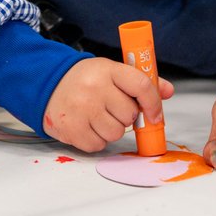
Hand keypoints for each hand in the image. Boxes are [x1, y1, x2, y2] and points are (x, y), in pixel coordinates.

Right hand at [43, 58, 173, 152]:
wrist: (48, 84)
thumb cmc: (86, 80)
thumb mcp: (112, 72)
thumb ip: (140, 82)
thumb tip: (167, 92)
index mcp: (109, 70)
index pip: (141, 85)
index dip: (153, 103)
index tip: (155, 115)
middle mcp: (95, 88)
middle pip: (129, 114)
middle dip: (126, 116)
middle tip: (113, 108)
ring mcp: (81, 108)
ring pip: (116, 133)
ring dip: (112, 129)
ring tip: (99, 117)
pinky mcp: (71, 128)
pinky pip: (98, 145)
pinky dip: (97, 140)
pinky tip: (88, 126)